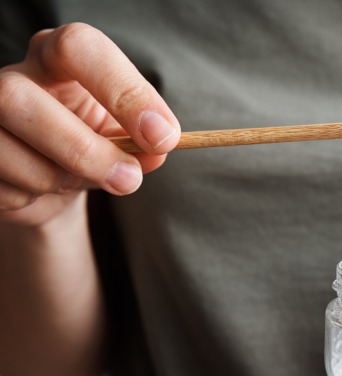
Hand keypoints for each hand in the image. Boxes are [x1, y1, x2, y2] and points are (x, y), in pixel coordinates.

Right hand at [0, 23, 179, 226]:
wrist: (57, 181)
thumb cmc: (96, 145)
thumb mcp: (129, 140)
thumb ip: (147, 144)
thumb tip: (156, 152)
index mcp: (59, 58)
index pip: (79, 48)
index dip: (123, 91)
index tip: (163, 136)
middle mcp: (15, 77)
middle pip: (21, 99)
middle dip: (84, 150)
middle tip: (128, 179)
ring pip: (6, 150)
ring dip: (57, 179)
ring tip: (75, 179)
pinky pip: (1, 189)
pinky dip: (34, 198)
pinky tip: (41, 188)